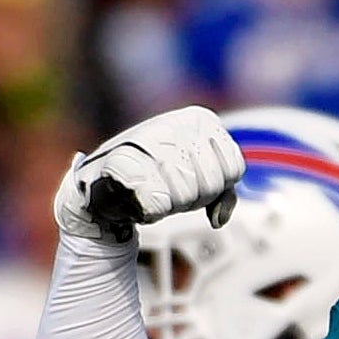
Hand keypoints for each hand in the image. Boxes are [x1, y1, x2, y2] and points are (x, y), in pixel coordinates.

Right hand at [55, 107, 245, 243]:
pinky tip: (139, 196)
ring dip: (172, 204)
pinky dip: (151, 210)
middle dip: (195, 197)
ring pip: (187, 196)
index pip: (234, 168)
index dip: (217, 187)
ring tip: (154, 188)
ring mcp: (151, 141)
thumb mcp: (198, 177)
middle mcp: (178, 124)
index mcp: (201, 119)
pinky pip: (159, 205)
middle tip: (170, 187)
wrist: (104, 183)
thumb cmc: (158, 177)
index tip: (194, 180)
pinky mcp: (125, 164)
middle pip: (212, 184)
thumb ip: (223, 190)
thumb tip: (219, 219)